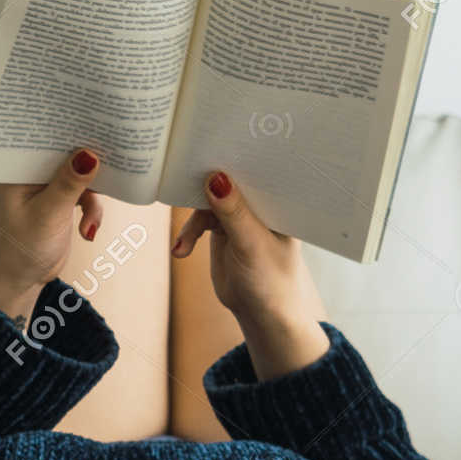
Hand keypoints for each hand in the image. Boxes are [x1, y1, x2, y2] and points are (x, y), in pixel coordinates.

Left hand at [0, 149, 102, 322]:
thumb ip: (68, 185)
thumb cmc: (20, 249)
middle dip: (88, 163)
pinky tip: (88, 231)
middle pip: (67, 154)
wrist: (20, 280)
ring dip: (92, 196)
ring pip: (81, 174)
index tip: (95, 128)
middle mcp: (32, 173)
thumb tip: (89, 155)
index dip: (68, 132)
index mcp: (18, 169)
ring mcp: (48, 186)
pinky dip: (92, 211)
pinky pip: (86, 194)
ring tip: (89, 221)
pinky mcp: (62, 200)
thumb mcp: (46, 216)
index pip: (45, 140)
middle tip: (110, 167)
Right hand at [171, 172, 328, 379]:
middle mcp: (261, 203)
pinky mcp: (223, 228)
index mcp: (279, 202)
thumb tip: (215, 178)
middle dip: (208, 181)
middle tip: (183, 178)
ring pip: (209, 200)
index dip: (238, 156)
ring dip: (192, 221)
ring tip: (183, 246)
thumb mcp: (251, 245)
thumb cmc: (270, 281)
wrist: (259, 314)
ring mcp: (241, 215)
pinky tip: (180, 252)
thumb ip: (233, 212)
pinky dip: (189, 234)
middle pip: (231, 180)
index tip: (213, 145)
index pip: (259, 170)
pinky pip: (200, 220)